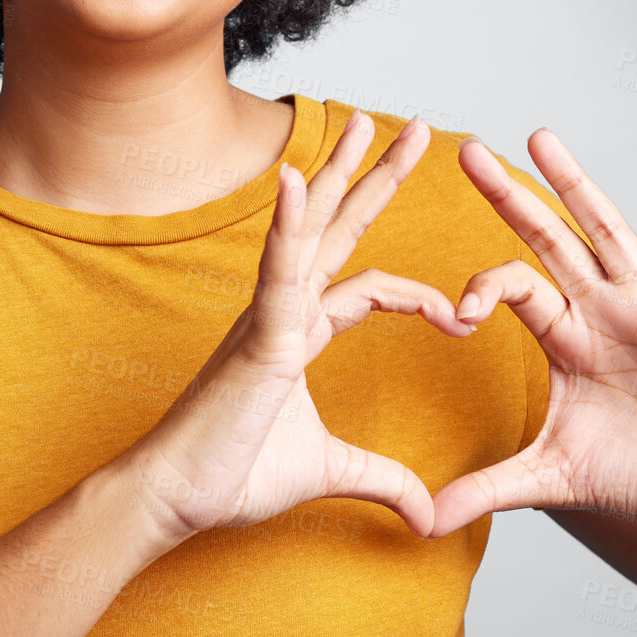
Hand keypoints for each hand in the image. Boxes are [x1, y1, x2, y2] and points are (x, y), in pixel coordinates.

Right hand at [122, 112, 475, 543]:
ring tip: (366, 122)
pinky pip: (278, 269)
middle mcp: (284, 309)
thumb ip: (382, 480)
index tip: (462, 317)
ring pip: (311, 228)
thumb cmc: (232, 473)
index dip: (417, 293)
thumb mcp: (330, 472)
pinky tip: (297, 178)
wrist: (174, 497)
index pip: (365, 284)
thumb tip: (430, 514)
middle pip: (339, 228)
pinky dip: (288, 222)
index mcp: (298, 331)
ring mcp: (268, 315)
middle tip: (414, 129)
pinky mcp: (258, 335)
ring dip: (339, 172)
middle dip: (376, 177)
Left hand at [430, 130, 636, 538]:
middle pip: (546, 238)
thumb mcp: (553, 476)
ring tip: (540, 137)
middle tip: (465, 151)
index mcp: (562, 334)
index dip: (482, 289)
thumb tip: (420, 520)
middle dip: (508, 197)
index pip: (512, 287)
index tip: (458, 316)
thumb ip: (488, 487)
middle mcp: (599, 306)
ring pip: (608, 229)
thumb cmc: (636, 472)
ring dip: (577, 183)